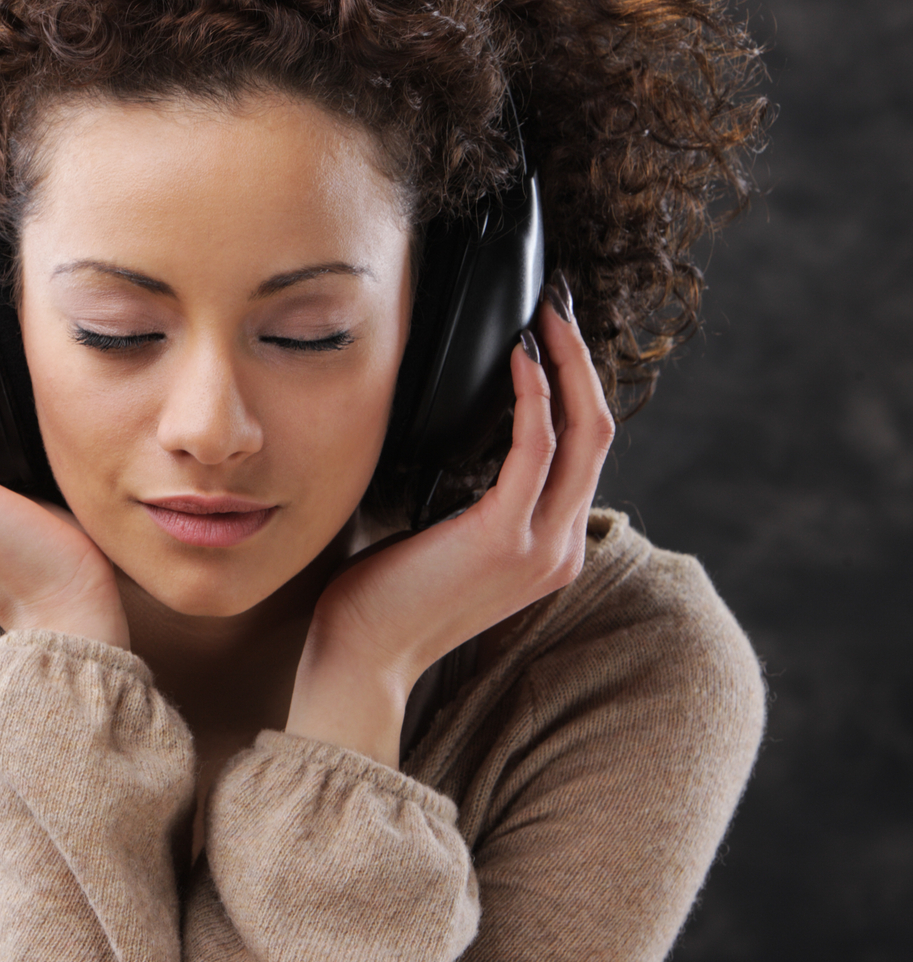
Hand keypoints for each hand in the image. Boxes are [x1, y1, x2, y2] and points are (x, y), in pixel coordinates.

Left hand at [287, 283, 614, 766]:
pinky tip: (516, 357)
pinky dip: (533, 395)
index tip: (551, 335)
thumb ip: (465, 492)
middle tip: (557, 305)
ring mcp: (541, 545)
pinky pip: (537, 446)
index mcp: (550, 547)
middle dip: (582, 361)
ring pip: (584, 432)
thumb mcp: (439, 534)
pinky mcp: (506, 536)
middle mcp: (561, 547)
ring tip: (543, 315)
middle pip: (599, 433)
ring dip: (566, 365)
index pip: (584, 452)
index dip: (576, 387)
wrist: (361, 657)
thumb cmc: (381, 596)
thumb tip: (454, 427)